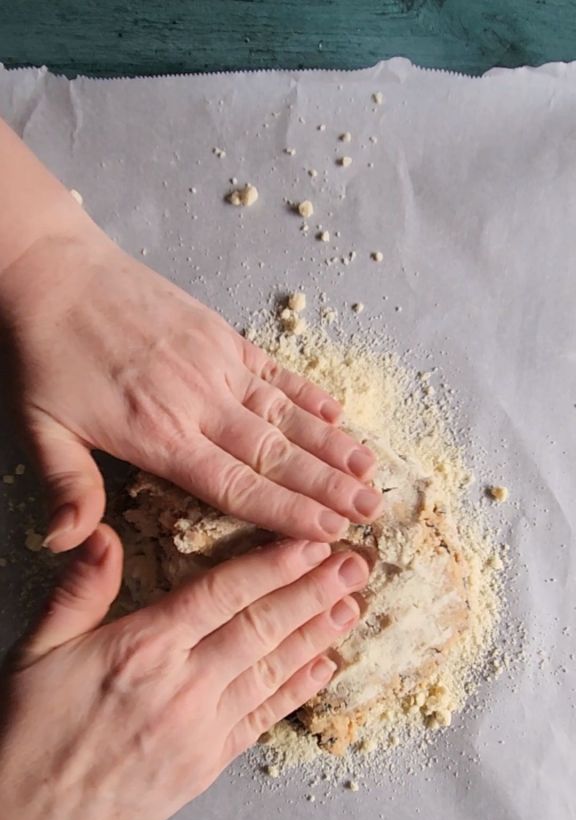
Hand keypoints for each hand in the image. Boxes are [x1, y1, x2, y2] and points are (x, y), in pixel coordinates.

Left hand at [0, 220, 381, 551]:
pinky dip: (307, 393)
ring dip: (332, 445)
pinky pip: (274, 370)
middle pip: (276, 455)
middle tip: (373, 511)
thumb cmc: (44, 355)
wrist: (53, 270)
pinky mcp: (220, 335)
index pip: (237, 485)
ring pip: (285, 415)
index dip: (289, 511)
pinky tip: (337, 412)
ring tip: (371, 472)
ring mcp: (216, 364)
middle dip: (329, 487)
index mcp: (159, 435)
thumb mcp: (39, 429)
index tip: (330, 533)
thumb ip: (66, 488)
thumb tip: (68, 544)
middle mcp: (200, 402)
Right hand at [0, 527, 368, 819]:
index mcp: (142, 648)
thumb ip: (80, 589)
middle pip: (262, 627)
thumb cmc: (28, 735)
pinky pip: (263, 718)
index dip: (273, 565)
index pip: (223, 594)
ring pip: (272, 670)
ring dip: (317, 635)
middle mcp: (183, 686)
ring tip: (352, 606)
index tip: (311, 543)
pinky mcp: (208, 765)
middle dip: (314, 592)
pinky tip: (322, 667)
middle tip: (356, 565)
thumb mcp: (37, 650)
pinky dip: (296, 689)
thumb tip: (100, 532)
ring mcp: (202, 730)